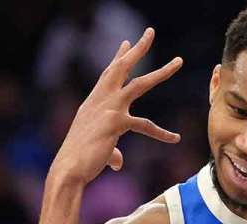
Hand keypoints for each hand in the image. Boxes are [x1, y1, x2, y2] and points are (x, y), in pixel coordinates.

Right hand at [51, 27, 182, 182]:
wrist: (69, 168)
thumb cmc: (79, 160)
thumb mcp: (97, 149)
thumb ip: (112, 153)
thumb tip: (118, 163)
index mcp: (94, 101)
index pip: (109, 74)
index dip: (119, 57)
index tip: (127, 42)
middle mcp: (101, 99)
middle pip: (122, 67)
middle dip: (137, 49)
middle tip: (150, 32)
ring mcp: (109, 108)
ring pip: (140, 84)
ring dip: (161, 72)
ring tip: (178, 61)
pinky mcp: (116, 122)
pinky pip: (146, 126)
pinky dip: (162, 134)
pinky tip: (175, 138)